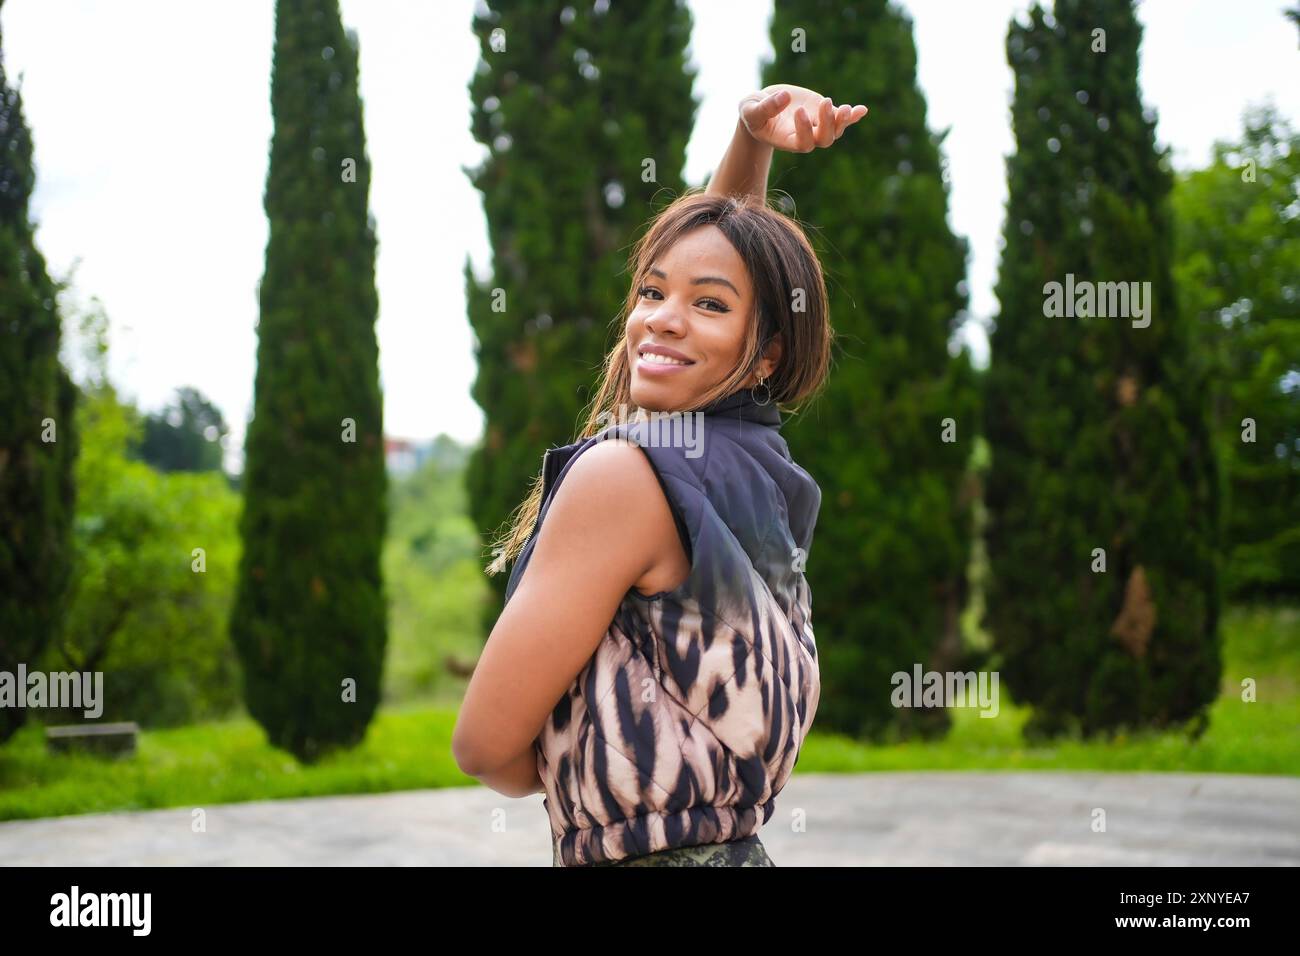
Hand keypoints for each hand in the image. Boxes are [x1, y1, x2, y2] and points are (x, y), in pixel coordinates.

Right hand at [739, 84, 867, 152]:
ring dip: (842, 120)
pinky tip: (862, 110)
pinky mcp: (823, 112)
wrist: (762, 107)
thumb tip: (785, 97)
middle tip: (825, 102)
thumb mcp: (751, 110)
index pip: (803, 143)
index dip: (805, 129)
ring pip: (835, 131)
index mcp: (788, 140)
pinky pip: (842, 118)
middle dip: (828, 124)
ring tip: (844, 108)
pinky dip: (853, 115)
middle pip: (824, 140)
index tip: (799, 110)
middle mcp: (805, 136)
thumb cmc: (753, 112)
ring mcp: (816, 125)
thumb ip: (765, 107)